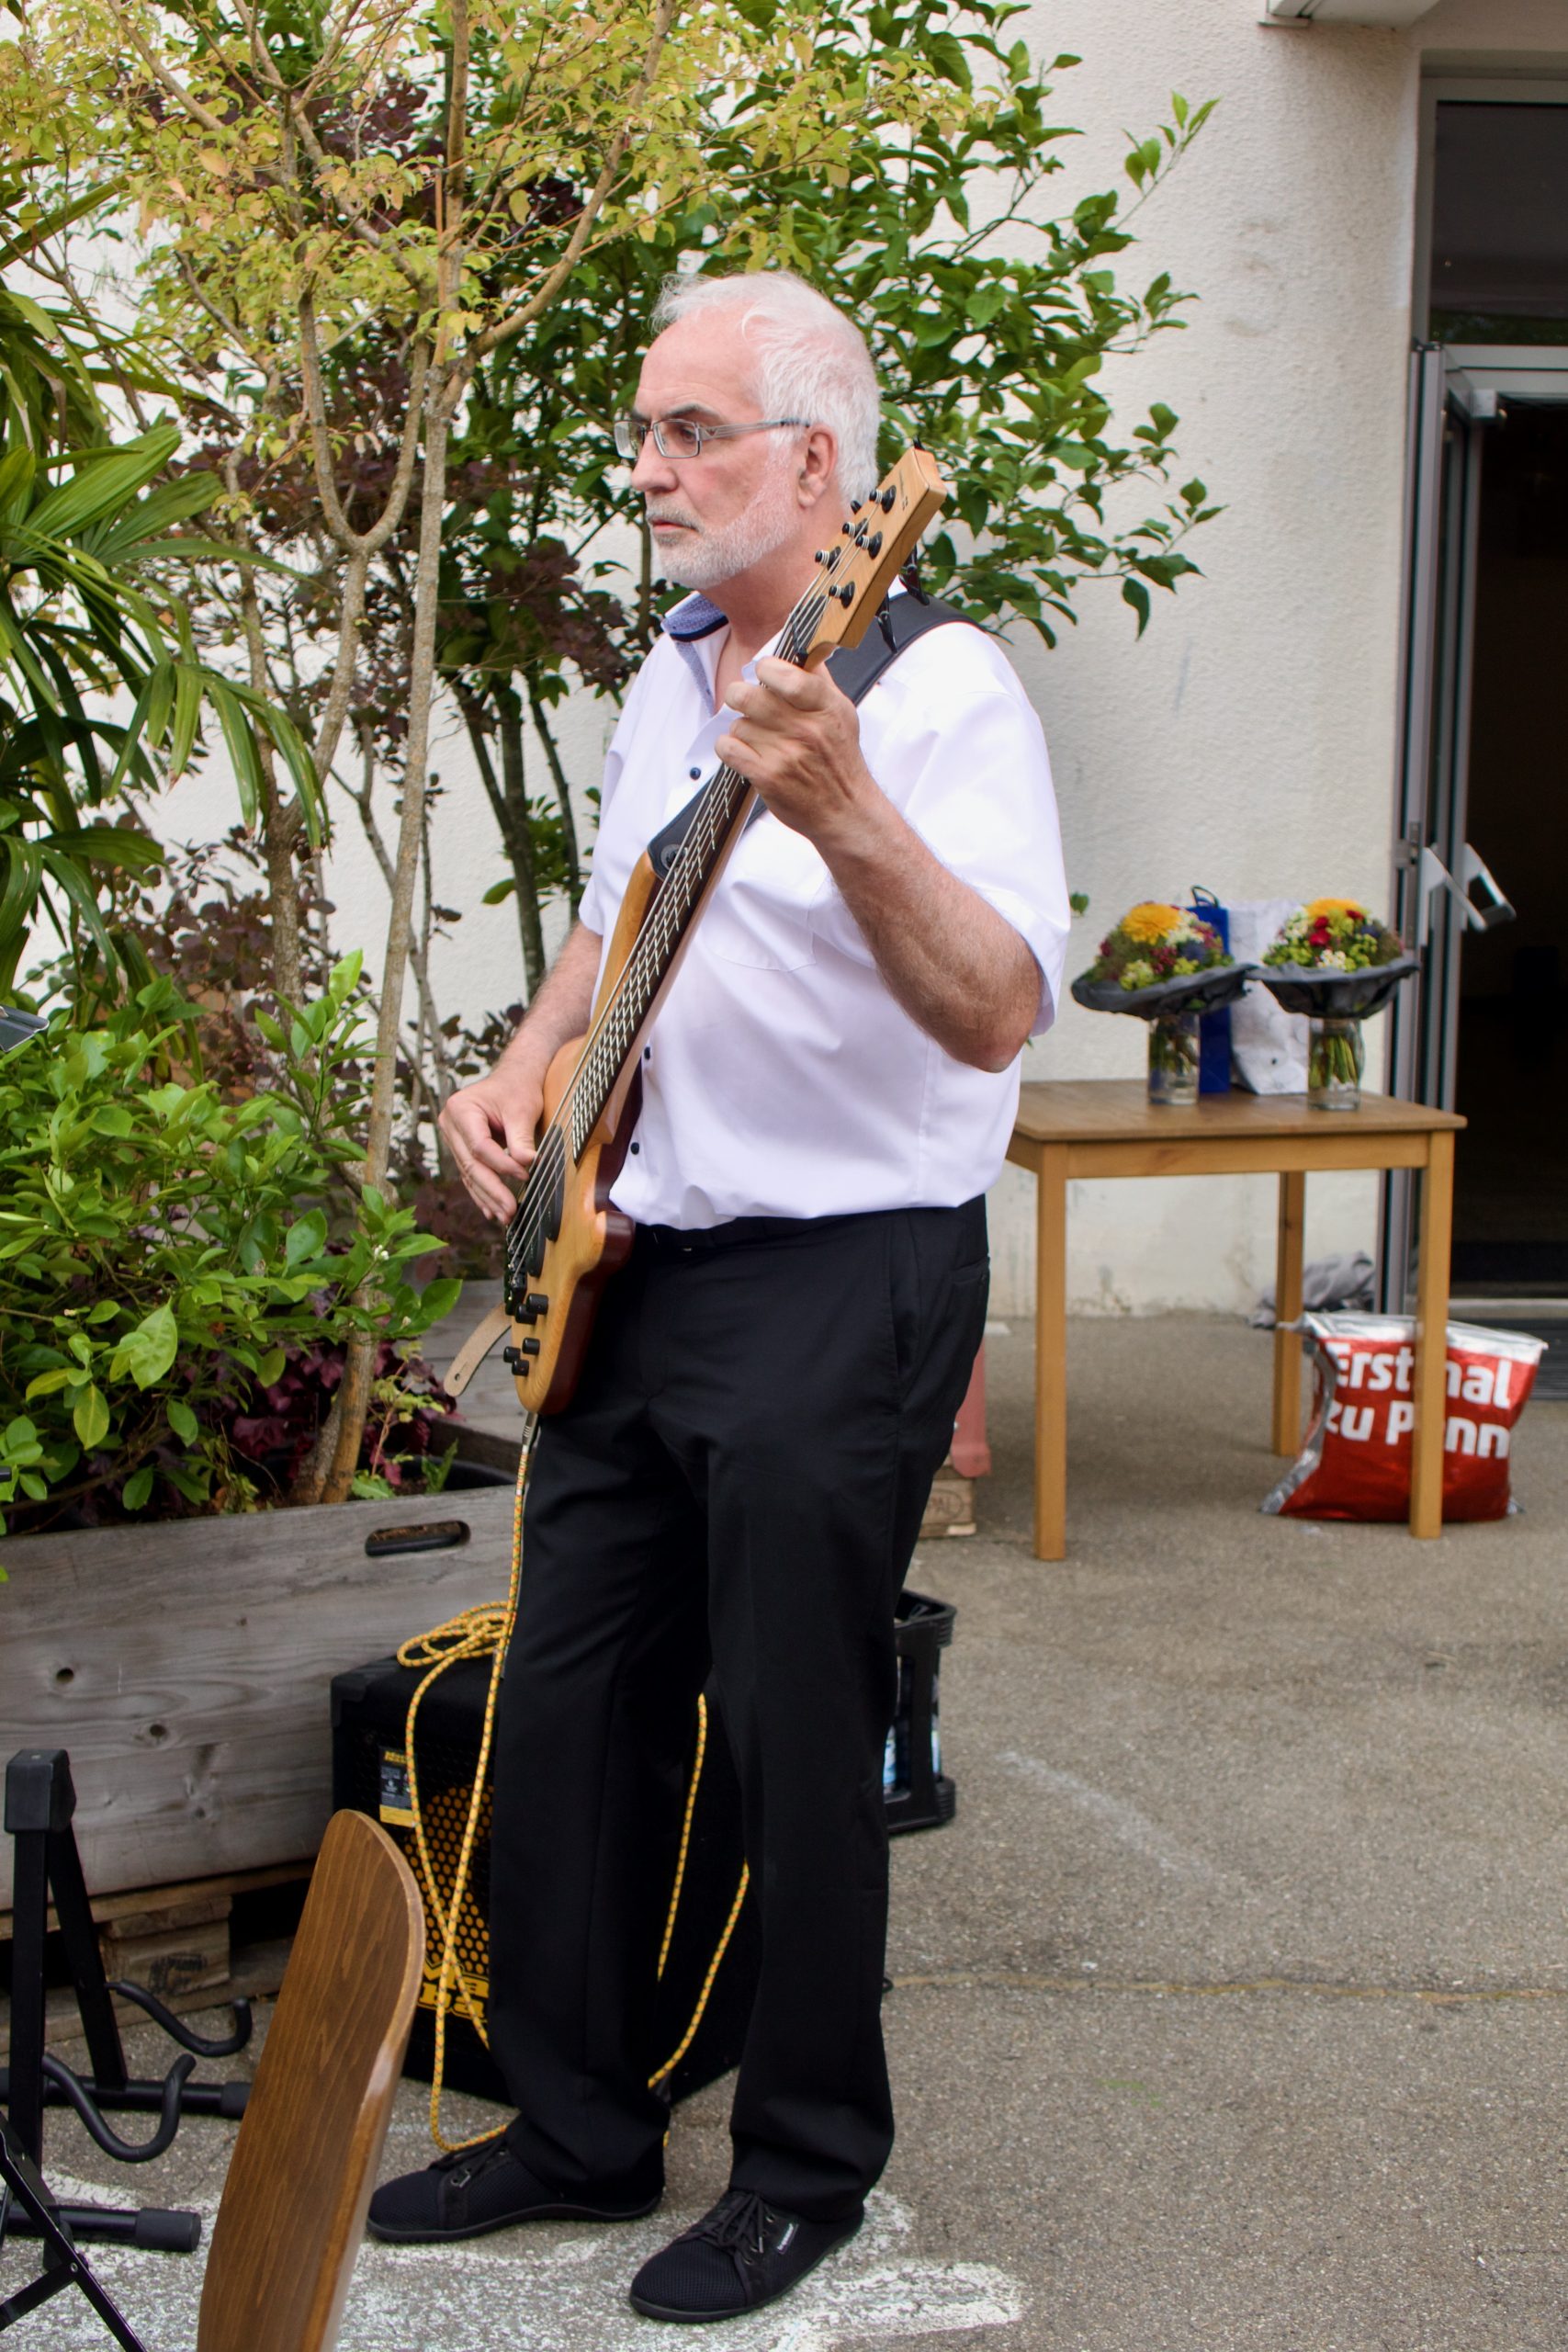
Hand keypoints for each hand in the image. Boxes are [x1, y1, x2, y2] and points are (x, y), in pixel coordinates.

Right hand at [437, 1065, 543, 1222]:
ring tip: (505, 1216)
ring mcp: (452, 1139)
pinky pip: (470, 1175)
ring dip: (487, 1197)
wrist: (513, 1079)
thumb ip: (521, 1138)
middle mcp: (449, 1124)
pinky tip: (491, 1210)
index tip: (526, 1174)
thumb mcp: (522, 1109)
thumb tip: (527, 1164)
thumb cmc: (517, 1089)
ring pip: (469, 1174)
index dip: (502, 1164)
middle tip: (510, 1211)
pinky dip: (482, 1192)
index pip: (479, 1146)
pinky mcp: (461, 1149)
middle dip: (492, 1190)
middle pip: (470, 1164)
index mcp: (460, 1109)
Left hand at [715, 656, 876, 851]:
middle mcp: (807, 730)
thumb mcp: (841, 713)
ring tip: (758, 737)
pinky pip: (728, 749)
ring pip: (738, 724)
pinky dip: (729, 748)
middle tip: (744, 700)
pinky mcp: (768, 777)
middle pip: (750, 697)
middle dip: (740, 695)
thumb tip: (802, 650)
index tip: (763, 673)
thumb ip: (819, 680)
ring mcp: (786, 755)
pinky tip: (743, 751)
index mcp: (826, 707)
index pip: (786, 675)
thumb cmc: (840, 761)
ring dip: (742, 729)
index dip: (766, 668)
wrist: (845, 811)